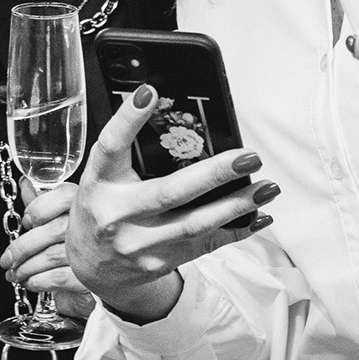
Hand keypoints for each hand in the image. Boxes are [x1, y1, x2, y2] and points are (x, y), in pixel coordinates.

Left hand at [0, 180, 94, 319]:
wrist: (102, 282)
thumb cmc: (77, 247)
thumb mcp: (59, 220)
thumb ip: (42, 202)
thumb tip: (24, 183)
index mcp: (87, 206)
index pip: (64, 196)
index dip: (39, 208)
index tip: (26, 222)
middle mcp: (94, 227)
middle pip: (52, 230)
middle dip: (22, 247)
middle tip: (7, 259)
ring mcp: (95, 253)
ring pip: (51, 256)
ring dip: (26, 267)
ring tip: (15, 273)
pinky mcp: (93, 279)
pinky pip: (59, 277)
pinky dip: (39, 281)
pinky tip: (30, 282)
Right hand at [68, 84, 280, 323]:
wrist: (93, 266)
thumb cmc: (101, 210)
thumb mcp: (102, 179)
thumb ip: (128, 154)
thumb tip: (173, 118)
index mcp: (99, 183)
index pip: (111, 147)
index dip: (127, 120)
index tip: (149, 94)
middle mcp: (117, 214)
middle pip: (168, 192)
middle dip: (214, 174)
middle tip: (248, 157)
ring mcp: (140, 243)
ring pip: (195, 224)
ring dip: (236, 205)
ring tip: (266, 187)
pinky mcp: (160, 261)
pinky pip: (205, 245)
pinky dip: (236, 230)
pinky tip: (258, 215)